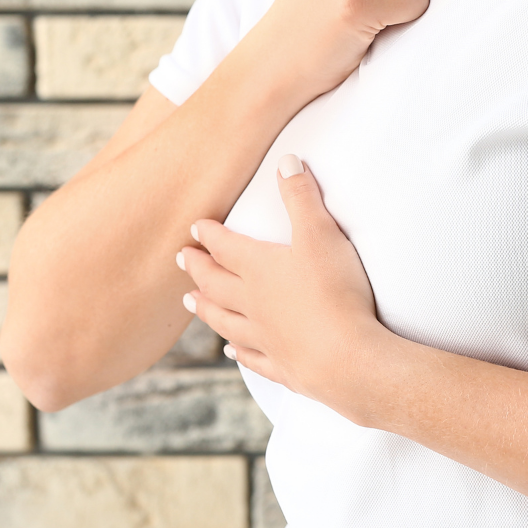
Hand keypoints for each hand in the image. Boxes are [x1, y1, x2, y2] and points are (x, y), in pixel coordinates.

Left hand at [177, 155, 388, 421]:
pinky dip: (239, 353)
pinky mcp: (282, 366)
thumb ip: (302, 197)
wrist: (346, 358)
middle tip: (181, 259)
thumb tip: (287, 160)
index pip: (226, 247)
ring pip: (225, 320)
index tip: (194, 228)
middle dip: (198, 268)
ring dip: (206, 309)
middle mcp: (253, 303)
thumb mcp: (320, 233)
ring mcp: (264, 338)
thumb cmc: (334, 292)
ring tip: (189, 302)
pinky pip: (253, 357)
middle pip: (216, 283)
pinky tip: (231, 352)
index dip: (209, 235)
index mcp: (259, 269)